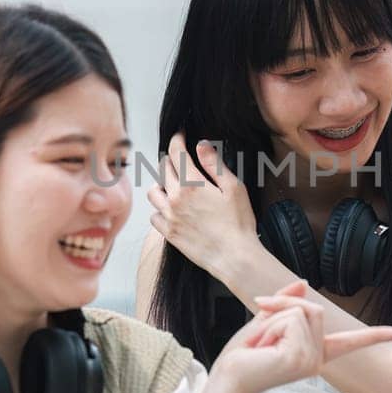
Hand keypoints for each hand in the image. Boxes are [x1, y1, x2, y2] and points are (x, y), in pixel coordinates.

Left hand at [146, 133, 258, 276]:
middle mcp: (175, 198)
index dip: (177, 139)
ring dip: (161, 184)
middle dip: (171, 160)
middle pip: (163, 169)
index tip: (180, 135)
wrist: (234, 257)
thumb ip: (215, 165)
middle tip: (181, 160)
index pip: (176, 153)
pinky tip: (171, 209)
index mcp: (191, 184)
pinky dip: (159, 209)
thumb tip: (201, 145)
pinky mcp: (168, 233)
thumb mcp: (234, 188)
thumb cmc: (238, 223)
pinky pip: (154, 216)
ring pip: (153, 192)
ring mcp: (169, 217)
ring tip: (173, 185)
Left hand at [212, 280, 391, 392]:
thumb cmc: (244, 355)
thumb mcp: (266, 321)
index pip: (354, 342)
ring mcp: (313, 361)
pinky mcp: (302, 359)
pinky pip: (291, 320)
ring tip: (261, 345)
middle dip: (282, 308)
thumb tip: (304, 283)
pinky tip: (263, 349)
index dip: (379, 335)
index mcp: (317, 352)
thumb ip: (286, 302)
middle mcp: (319, 358)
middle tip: (261, 334)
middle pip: (314, 308)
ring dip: (273, 320)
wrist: (229, 378)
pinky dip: (270, 327)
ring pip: (302, 312)